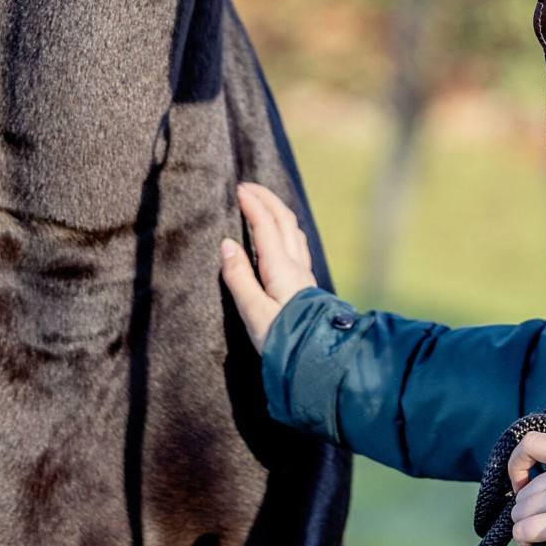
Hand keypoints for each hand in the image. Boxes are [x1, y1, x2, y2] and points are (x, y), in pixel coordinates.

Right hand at [220, 181, 317, 350]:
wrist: (318, 358)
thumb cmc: (283, 339)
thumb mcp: (253, 312)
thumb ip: (239, 277)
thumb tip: (227, 244)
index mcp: (280, 268)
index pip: (265, 225)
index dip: (253, 204)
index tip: (238, 188)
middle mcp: (295, 266)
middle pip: (284, 220)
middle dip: (267, 199)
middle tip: (248, 187)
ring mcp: (304, 274)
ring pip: (293, 231)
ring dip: (278, 211)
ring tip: (264, 204)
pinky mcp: (306, 285)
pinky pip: (297, 244)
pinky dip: (285, 229)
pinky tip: (282, 237)